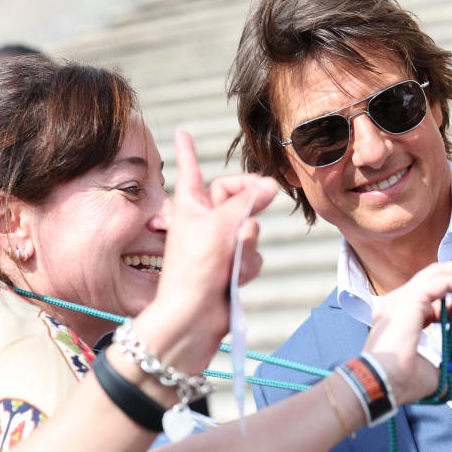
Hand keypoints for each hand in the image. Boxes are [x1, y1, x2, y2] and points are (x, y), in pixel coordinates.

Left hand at [139, 130, 277, 372]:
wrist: (192, 318)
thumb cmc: (194, 268)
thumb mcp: (221, 224)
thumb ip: (248, 201)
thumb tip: (271, 188)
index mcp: (189, 204)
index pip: (191, 170)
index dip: (188, 151)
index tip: (181, 133)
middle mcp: (202, 222)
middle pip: (235, 195)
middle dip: (247, 201)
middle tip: (264, 197)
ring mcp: (218, 246)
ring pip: (250, 229)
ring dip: (247, 243)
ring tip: (230, 259)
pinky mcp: (231, 268)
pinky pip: (252, 256)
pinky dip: (247, 266)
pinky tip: (234, 279)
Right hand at [364, 257, 451, 402]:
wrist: (384, 383)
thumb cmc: (400, 382)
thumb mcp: (438, 380)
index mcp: (401, 318)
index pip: (429, 294)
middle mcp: (399, 303)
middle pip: (435, 276)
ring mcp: (402, 298)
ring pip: (439, 272)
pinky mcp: (411, 298)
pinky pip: (443, 282)